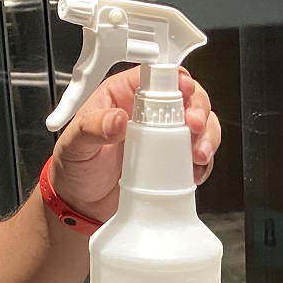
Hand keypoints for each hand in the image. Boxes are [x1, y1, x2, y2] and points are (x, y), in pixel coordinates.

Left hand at [49, 68, 222, 222]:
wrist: (81, 206)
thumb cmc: (74, 169)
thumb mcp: (75, 146)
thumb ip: (93, 128)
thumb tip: (117, 118)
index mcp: (123, 96)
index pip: (156, 76)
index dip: (176, 79)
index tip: (185, 91)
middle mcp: (148, 113)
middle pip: (188, 97)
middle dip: (199, 109)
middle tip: (195, 126)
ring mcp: (164, 138)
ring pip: (201, 124)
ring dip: (207, 136)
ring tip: (198, 154)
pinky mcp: (173, 161)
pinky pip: (199, 155)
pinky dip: (204, 163)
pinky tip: (194, 171)